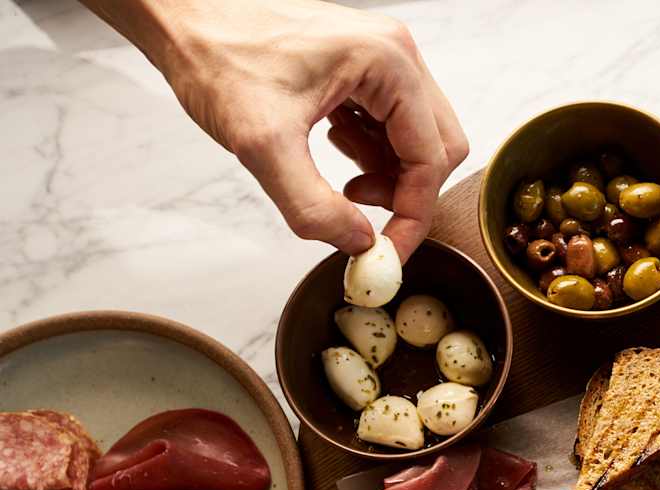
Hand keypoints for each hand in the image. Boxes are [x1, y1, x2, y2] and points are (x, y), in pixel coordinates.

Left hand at [107, 0, 467, 258]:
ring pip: (416, 138)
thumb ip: (313, 207)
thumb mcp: (262, 146)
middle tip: (361, 217)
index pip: (431, 157)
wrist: (179, 15)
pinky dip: (370, 152)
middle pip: (437, 147)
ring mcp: (382, 57)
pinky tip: (331, 151)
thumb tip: (359, 245)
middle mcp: (396, 53)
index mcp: (387, 62)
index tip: (385, 252)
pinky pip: (390, 122)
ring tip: (338, 182)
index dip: (413, 215)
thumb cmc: (216, 56)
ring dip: (387, 173)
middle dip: (405, 193)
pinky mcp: (363, 65)